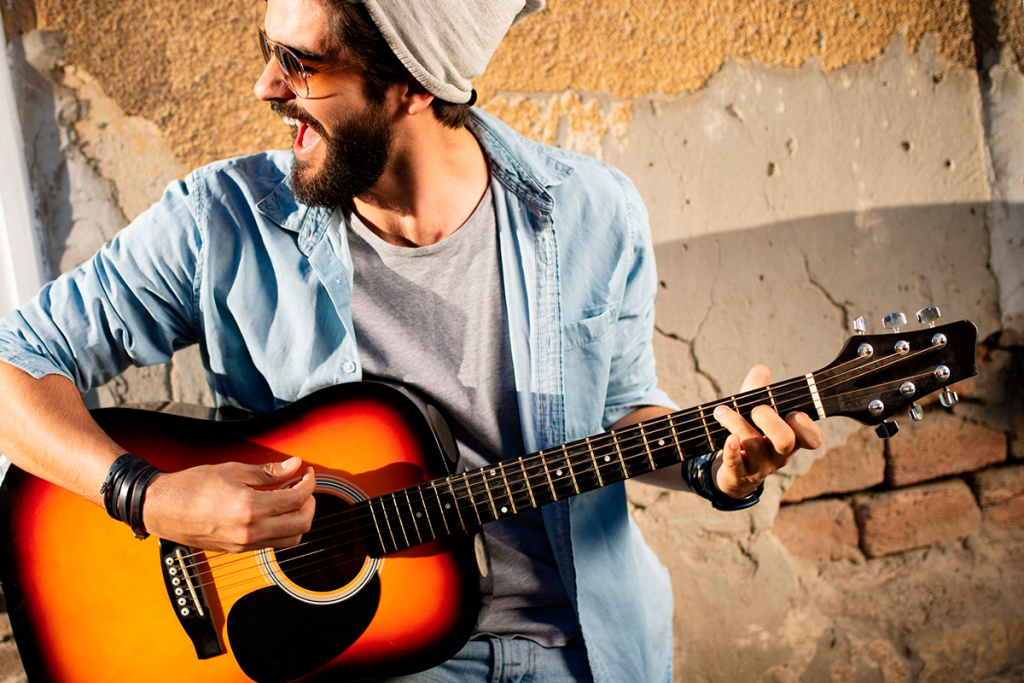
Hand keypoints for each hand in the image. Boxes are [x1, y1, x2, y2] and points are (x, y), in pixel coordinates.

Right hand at [143, 456, 315, 552]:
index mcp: (250, 508)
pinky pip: (272, 544)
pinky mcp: (237, 550)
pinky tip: (275, 511)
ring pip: (290, 539)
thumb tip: (294, 465)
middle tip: (303, 487)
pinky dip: (282, 529)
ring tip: (291, 499)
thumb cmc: (191, 486)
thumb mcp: (232, 470)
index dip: (309, 483)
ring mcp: (244, 544)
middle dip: (309, 503)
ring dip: (298, 519)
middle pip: (301, 524)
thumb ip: (267, 471)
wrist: (160, 508)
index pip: (296, 499)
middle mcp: (250, 531)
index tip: (307, 473)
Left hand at [711, 365, 822, 498]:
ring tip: (721, 412)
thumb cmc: (751, 437)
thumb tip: (761, 369)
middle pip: (785, 440)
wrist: (734, 474)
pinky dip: (731, 450)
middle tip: (756, 410)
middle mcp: (779, 454)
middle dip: (770, 420)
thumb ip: (758, 391)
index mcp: (791, 439)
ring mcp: (760, 466)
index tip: (791, 412)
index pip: (813, 438)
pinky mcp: (738, 474)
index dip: (805, 424)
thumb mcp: (754, 413)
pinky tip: (728, 439)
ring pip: (754, 445)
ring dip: (736, 423)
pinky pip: (736, 464)